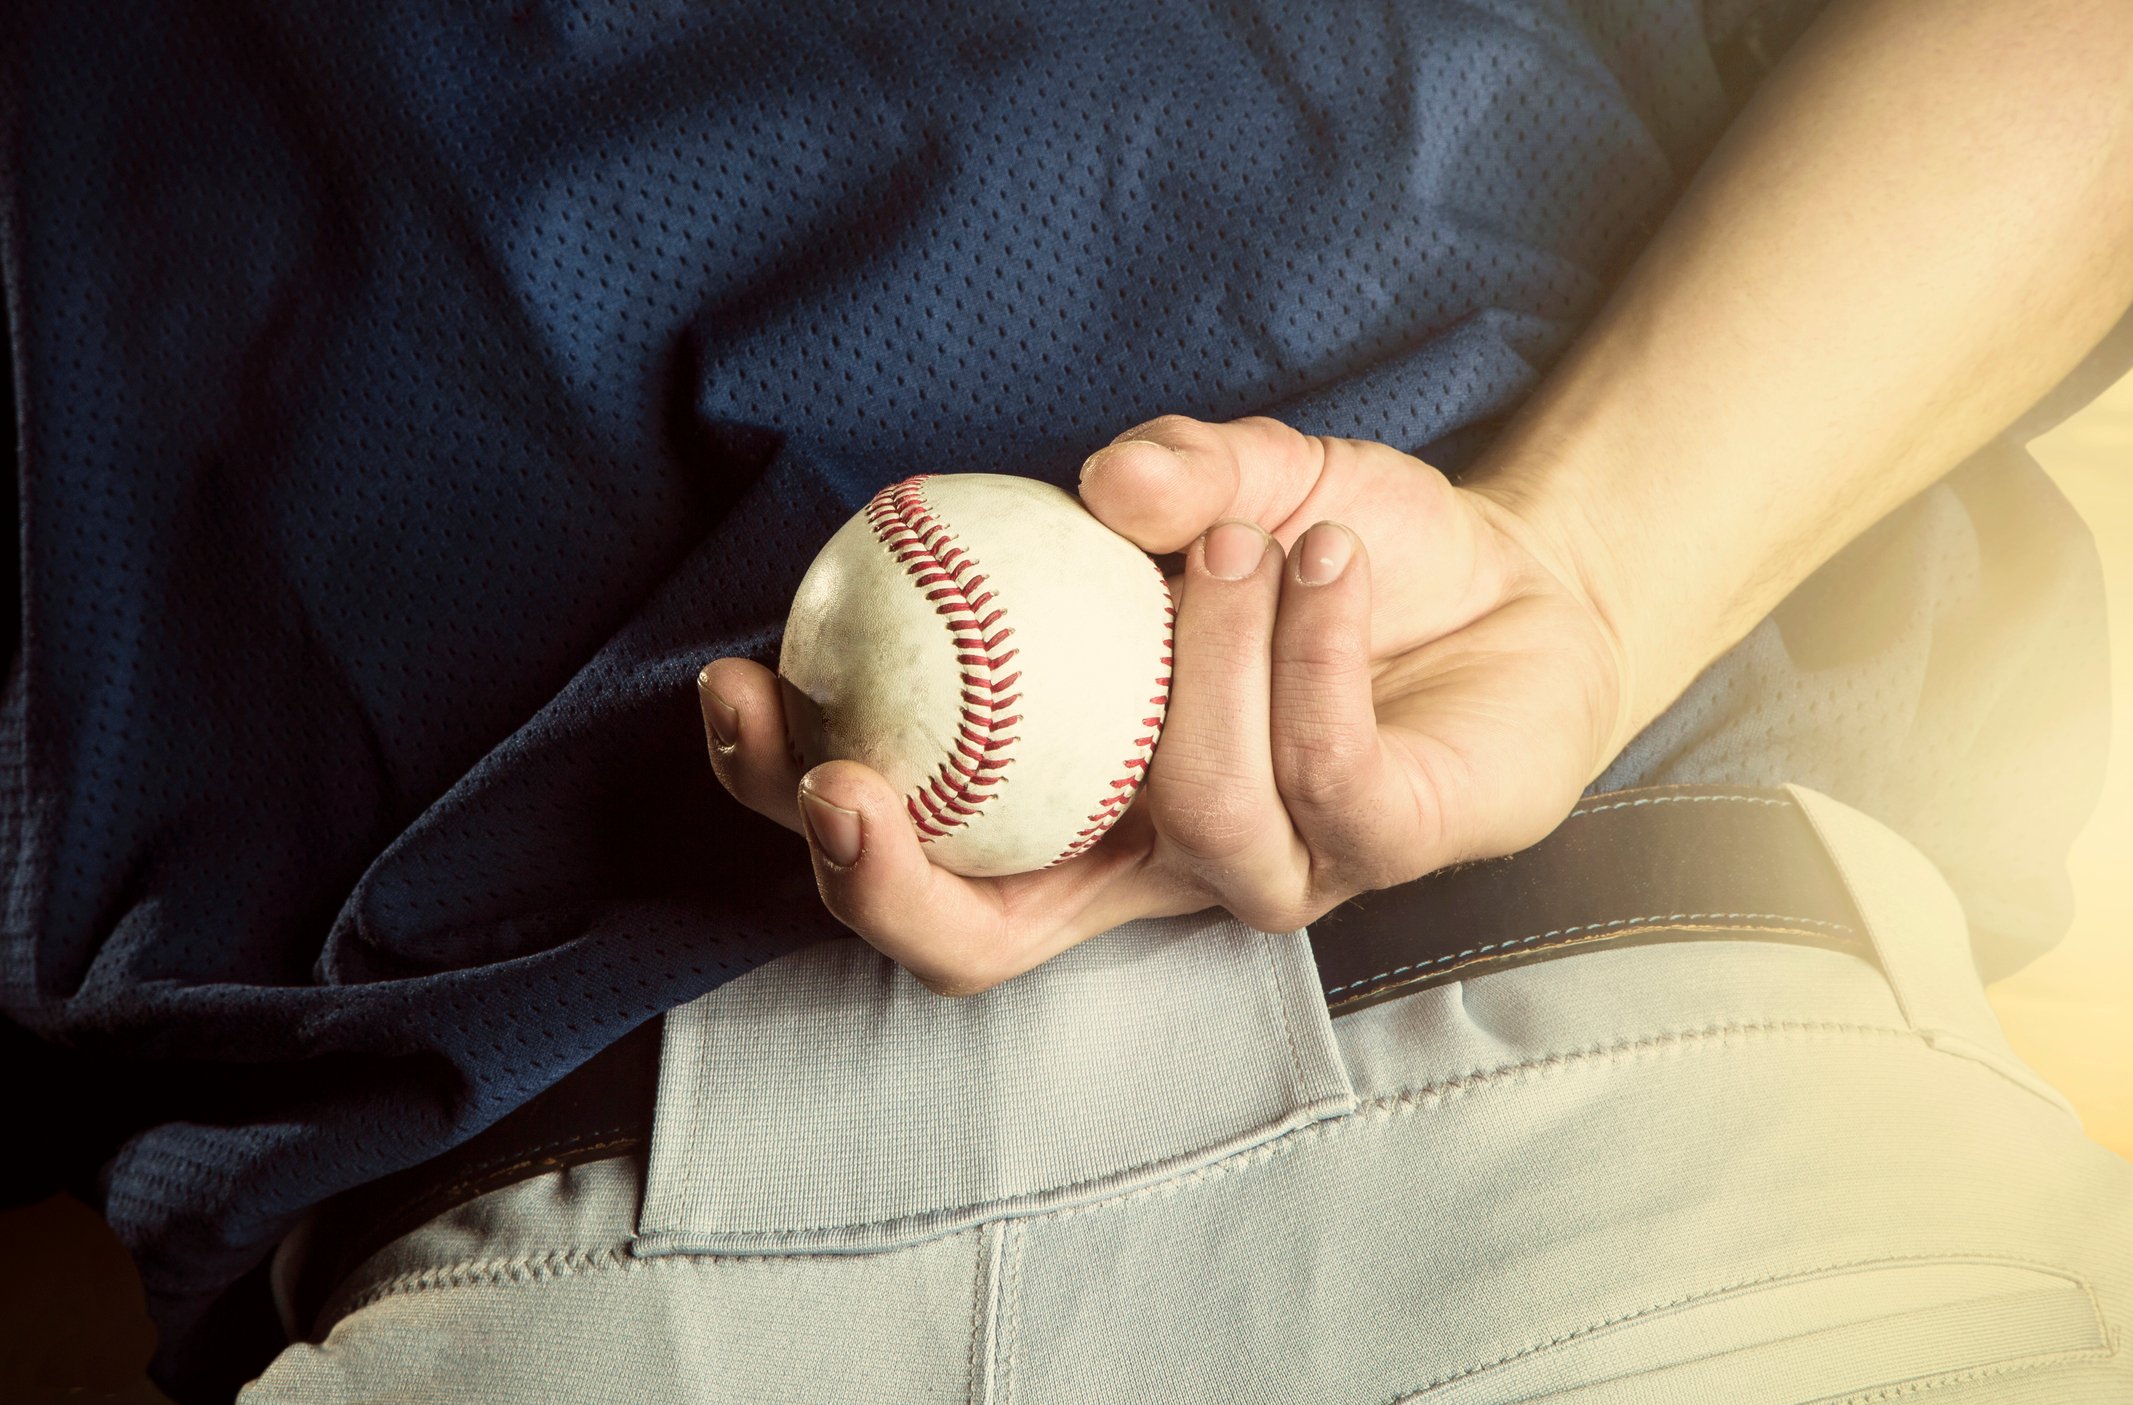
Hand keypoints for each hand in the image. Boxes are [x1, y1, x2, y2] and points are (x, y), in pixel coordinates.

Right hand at [697, 415, 1629, 994]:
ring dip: (1192, 658)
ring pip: (1185, 813)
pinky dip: (1303, 644)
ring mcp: (1267, 871)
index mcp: (1068, 800)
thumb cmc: (1347, 556)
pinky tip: (1325, 555)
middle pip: (976, 944)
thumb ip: (1178, 469)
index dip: (796, 800)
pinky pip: (1319, 772)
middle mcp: (1147, 861)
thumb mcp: (1248, 481)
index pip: (904, 850)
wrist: (1518, 583)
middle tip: (843, 779)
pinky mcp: (1385, 853)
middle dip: (877, 882)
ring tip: (1231, 537)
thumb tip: (1099, 477)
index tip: (738, 688)